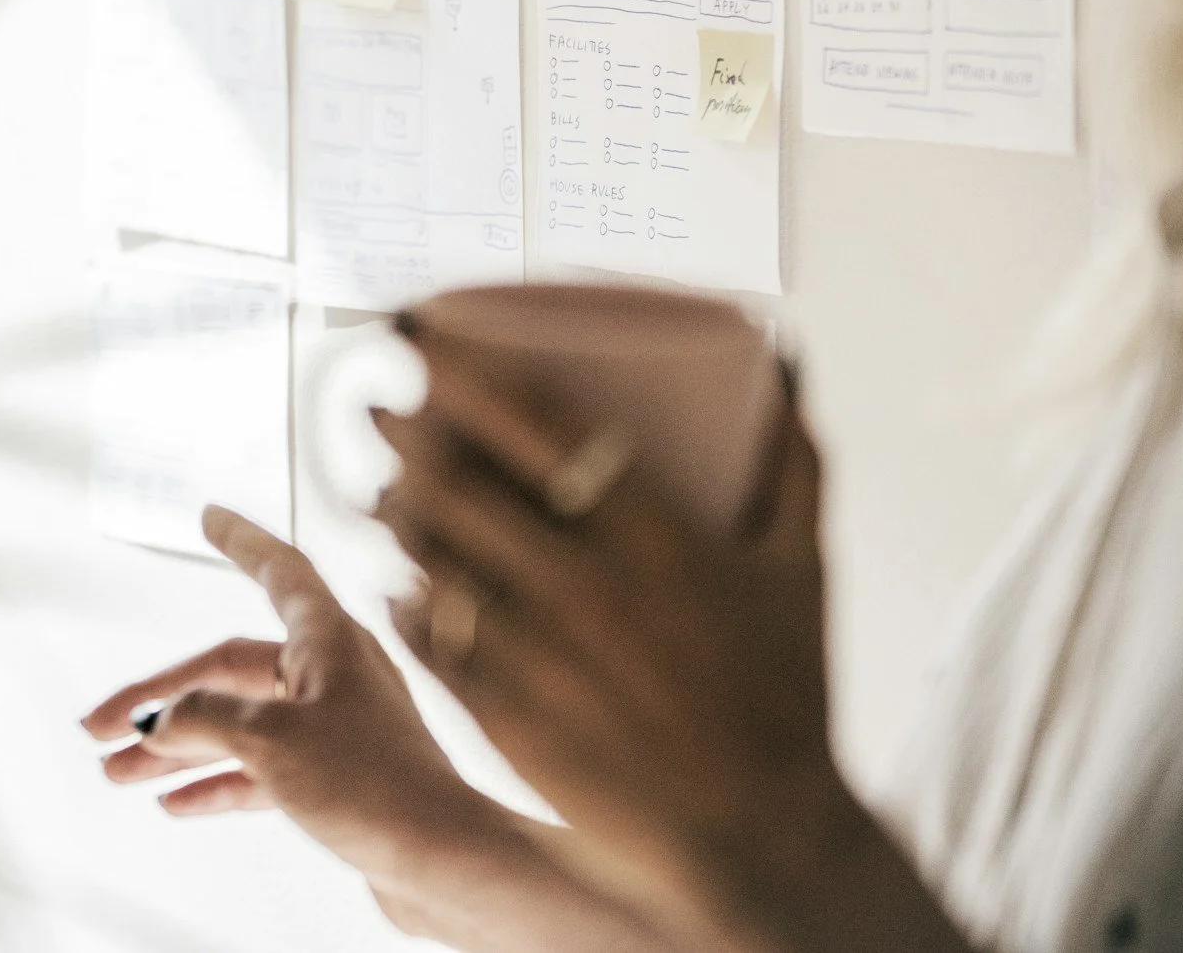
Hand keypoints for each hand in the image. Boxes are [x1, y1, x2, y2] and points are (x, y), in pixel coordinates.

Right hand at [81, 508, 670, 952]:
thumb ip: (206, 721)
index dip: (240, 538)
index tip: (209, 513)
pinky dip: (216, 783)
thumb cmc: (375, 788)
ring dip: (176, 750)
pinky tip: (175, 803)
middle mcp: (332, 675)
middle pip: (229, 670)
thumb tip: (161, 719)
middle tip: (99, 728)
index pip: (277, 569)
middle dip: (160, 700)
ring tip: (118, 774)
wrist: (444, 866)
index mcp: (329, 640)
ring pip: (237, 726)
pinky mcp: (336, 781)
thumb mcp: (271, 743)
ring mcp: (334, 729)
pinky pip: (260, 771)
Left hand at [372, 348, 968, 952]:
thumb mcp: (805, 571)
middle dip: (402, 432)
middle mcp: (584, 586)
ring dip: (392, 511)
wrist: (767, 841)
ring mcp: (537, 654)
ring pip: (430, 556)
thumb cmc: (789, 698)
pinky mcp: (505, 717)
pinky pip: (431, 637)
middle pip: (458, 481)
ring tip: (378, 488)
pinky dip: (407, 599)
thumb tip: (783, 362)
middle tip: (377, 405)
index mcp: (655, 536)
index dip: (463, 374)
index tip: (423, 341)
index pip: (534, 425)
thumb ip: (794, 460)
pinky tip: (398, 580)